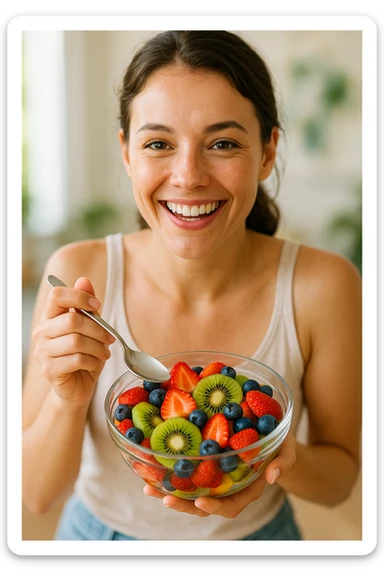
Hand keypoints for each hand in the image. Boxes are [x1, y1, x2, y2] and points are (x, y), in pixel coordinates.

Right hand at [32, 277, 114, 405]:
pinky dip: (92, 361)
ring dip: (97, 348)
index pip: (57, 295)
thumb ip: (87, 306)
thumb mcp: (91, 327)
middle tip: (110, 338)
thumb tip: (84, 280)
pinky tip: (94, 363)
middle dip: (98, 329)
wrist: (78, 385)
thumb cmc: (84, 354)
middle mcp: (41, 332)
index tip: (97, 306)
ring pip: (76, 341)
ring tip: (104, 353)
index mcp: (50, 317)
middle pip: (72, 320)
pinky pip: (77, 359)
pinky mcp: (49, 369)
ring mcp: (42, 351)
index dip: (80, 297)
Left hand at [143, 431, 296, 517]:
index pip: (231, 505)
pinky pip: (186, 473)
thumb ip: (283, 462)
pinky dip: (169, 473)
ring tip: (149, 487)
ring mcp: (214, 477)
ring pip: (189, 491)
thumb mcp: (287, 449)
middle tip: (165, 498)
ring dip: (169, 492)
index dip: (216, 507)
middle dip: (183, 504)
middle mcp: (228, 487)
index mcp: (247, 488)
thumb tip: (273, 476)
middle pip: (203, 504)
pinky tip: (151, 468)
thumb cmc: (279, 444)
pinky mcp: (204, 464)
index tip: (201, 502)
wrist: (270, 432)